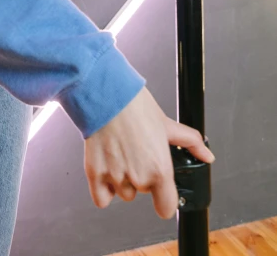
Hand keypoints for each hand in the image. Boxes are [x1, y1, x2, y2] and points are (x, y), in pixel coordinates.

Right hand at [84, 86, 214, 217]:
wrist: (107, 95)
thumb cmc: (135, 106)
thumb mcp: (168, 124)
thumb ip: (191, 143)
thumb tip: (206, 155)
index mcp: (159, 169)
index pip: (166, 207)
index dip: (165, 199)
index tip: (162, 191)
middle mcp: (139, 177)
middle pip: (144, 192)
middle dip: (141, 177)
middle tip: (137, 153)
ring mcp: (116, 178)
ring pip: (124, 194)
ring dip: (123, 181)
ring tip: (121, 155)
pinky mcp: (95, 175)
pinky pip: (102, 199)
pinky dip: (104, 189)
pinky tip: (108, 169)